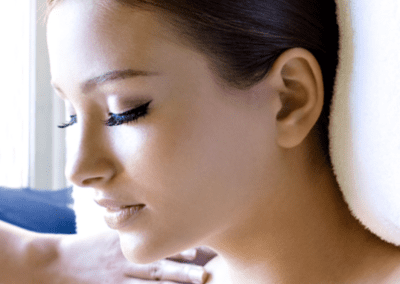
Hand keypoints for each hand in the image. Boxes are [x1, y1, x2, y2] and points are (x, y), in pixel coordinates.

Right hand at [33, 231, 210, 283]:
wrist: (58, 262)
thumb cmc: (89, 245)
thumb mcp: (109, 231)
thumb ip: (131, 226)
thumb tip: (157, 216)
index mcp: (126, 244)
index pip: (155, 246)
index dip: (177, 251)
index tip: (198, 251)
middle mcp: (124, 262)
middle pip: (156, 270)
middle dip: (181, 273)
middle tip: (204, 276)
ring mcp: (117, 280)